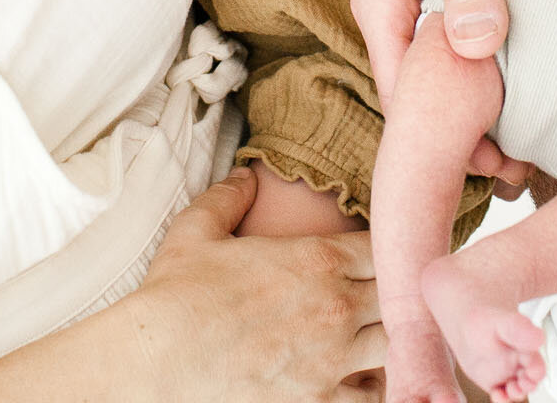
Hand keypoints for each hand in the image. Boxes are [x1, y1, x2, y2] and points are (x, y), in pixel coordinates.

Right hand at [129, 167, 385, 401]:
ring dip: (391, 339)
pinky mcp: (319, 401)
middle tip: (382, 296)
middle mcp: (336, 307)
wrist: (155, 363)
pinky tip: (357, 377)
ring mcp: (332, 359)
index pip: (386, 246)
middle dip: (396, 294)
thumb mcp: (196, 230)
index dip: (387, 250)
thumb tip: (246, 175)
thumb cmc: (173, 296)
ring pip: (398, 345)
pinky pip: (373, 396)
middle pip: (402, 295)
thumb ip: (229, 196)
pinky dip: (373, 386)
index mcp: (316, 259)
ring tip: (375, 337)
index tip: (372, 256)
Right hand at [350, 0, 529, 191]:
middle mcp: (390, 11)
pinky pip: (455, 50)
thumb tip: (473, 48)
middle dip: (460, 135)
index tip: (495, 165)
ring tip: (525, 152)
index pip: (402, 93)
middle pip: (419, 93)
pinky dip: (482, 78)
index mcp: (380, 2)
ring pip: (439, 75)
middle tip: (519, 173)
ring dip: (474, 111)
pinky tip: (522, 95)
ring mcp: (414, 4)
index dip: (443, 136)